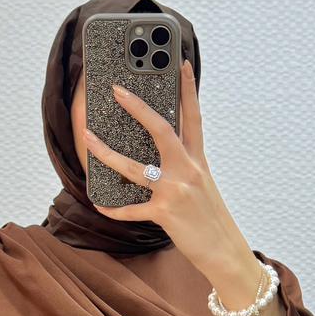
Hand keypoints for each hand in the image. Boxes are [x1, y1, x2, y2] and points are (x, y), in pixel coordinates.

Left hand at [83, 57, 256, 286]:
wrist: (226, 252)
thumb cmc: (211, 219)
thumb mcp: (203, 185)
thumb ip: (184, 166)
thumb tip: (158, 155)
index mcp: (198, 160)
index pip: (193, 116)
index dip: (188, 88)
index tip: (181, 63)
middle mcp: (188, 170)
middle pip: (161, 130)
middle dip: (138, 107)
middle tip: (117, 90)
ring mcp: (176, 191)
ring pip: (135, 168)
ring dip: (107, 153)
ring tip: (88, 139)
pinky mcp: (165, 213)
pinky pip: (132, 210)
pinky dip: (114, 209)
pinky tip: (99, 204)